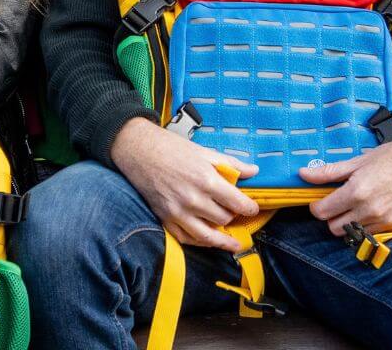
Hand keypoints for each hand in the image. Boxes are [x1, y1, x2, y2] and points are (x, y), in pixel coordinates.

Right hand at [111, 117, 260, 251]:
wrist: (138, 149)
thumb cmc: (170, 148)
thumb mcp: (204, 151)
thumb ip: (231, 164)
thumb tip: (254, 171)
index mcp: (206, 180)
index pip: (238, 203)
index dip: (250, 208)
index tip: (253, 209)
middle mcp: (193, 199)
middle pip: (224, 219)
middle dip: (233, 217)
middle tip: (236, 214)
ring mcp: (178, 211)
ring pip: (208, 235)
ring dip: (223, 240)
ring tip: (234, 243)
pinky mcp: (165, 217)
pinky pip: (186, 238)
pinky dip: (199, 242)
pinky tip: (208, 241)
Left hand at [302, 121, 391, 236]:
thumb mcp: (358, 161)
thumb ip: (329, 172)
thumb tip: (303, 174)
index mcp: (357, 192)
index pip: (322, 212)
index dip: (317, 207)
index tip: (320, 202)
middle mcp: (371, 210)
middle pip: (335, 228)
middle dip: (332, 217)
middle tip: (338, 204)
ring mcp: (387, 220)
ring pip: (356, 233)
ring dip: (352, 222)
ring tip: (359, 205)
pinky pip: (376, 232)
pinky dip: (372, 224)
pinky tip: (377, 209)